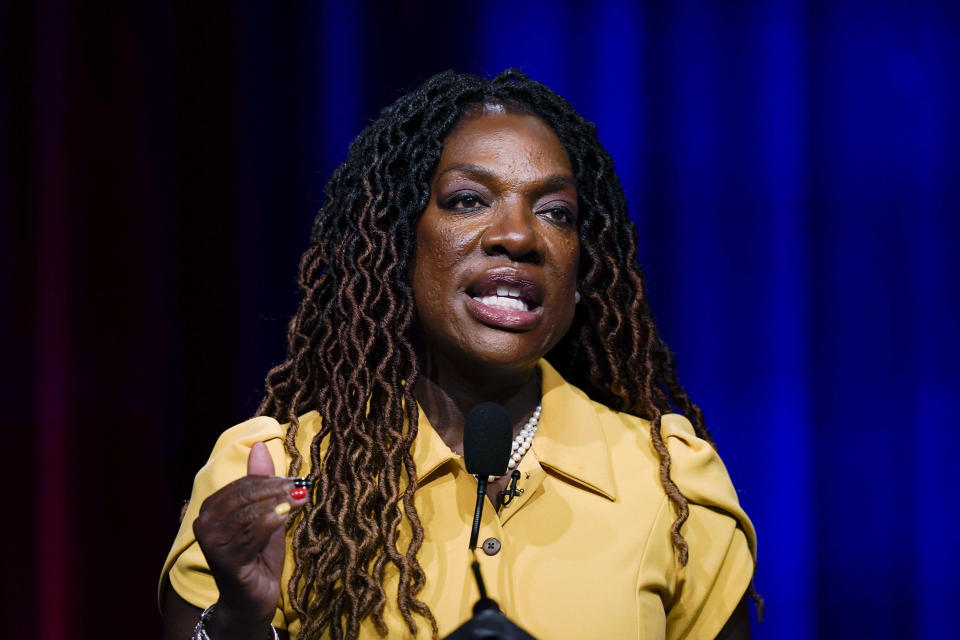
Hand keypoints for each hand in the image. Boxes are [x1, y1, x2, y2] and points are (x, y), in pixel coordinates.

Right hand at [193, 441, 307, 630]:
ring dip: (278, 504)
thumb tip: (260, 445)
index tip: (296, 481)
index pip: (243, 485)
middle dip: (276, 490)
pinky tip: (287, 517)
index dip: (271, 480)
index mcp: (210, 509)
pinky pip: (252, 534)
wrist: (252, 598)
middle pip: (245, 496)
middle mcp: (204, 524)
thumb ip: (260, 482)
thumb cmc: (258, 554)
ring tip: (300, 501)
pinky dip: (272, 522)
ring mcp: (212, 544)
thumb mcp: (263, 513)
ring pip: (250, 514)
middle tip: (301, 489)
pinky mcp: (225, 562)